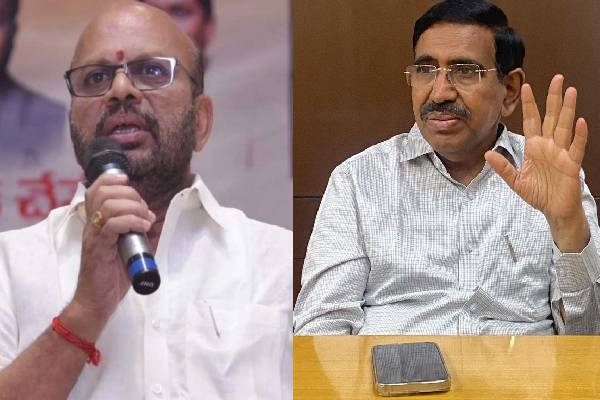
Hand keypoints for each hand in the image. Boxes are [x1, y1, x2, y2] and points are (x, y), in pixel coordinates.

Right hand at [68, 173, 155, 331]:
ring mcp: (94, 236)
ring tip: (146, 220)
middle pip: (104, 192)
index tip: (128, 181)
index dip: (112, 179)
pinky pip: (111, 224)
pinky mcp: (98, 248)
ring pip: (108, 205)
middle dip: (131, 195)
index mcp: (97, 222)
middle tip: (145, 211)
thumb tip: (160, 220)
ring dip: (133, 208)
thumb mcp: (132, 249)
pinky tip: (142, 228)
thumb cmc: (112, 277)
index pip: (96, 189)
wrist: (97, 302)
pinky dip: (131, 221)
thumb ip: (143, 233)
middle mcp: (92, 225)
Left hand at [485, 74, 589, 250]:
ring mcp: (561, 153)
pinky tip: (580, 122)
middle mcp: (549, 146)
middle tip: (557, 78)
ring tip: (571, 91)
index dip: (529, 105)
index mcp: (534, 148)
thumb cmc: (538, 194)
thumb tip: (488, 153)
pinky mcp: (571, 165)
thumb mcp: (515, 181)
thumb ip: (503, 167)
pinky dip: (578, 136)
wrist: (554, 210)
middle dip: (553, 98)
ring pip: (565, 127)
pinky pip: (576, 148)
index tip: (526, 86)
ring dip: (568, 109)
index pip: (531, 121)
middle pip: (552, 117)